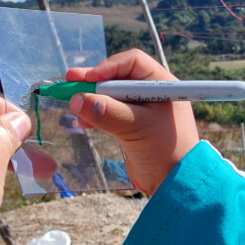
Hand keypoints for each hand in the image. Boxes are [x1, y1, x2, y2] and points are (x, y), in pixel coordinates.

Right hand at [66, 49, 199, 194]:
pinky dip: (97, 114)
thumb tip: (77, 100)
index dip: (108, 67)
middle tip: (70, 82)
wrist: (175, 182)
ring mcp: (142, 108)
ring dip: (93, 99)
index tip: (88, 79)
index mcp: (162, 84)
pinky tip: (86, 122)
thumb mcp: (135, 127)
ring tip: (77, 109)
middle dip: (94, 82)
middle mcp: (152, 92)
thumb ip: (107, 112)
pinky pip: (110, 111)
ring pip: (111, 94)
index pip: (132, 62)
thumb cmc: (165, 150)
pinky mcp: (132, 124)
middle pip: (118, 76)